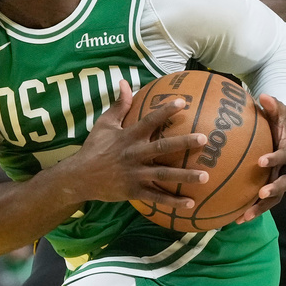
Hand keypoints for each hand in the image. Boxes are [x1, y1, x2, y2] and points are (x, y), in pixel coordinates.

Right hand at [63, 80, 208, 208]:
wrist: (80, 177)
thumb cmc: (95, 147)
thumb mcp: (105, 124)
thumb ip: (119, 105)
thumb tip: (125, 82)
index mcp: (129, 136)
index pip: (150, 120)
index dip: (165, 111)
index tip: (183, 102)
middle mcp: (134, 154)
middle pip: (162, 148)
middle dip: (184, 143)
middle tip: (204, 139)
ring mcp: (135, 174)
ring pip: (163, 175)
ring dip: (185, 176)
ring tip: (206, 176)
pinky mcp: (134, 191)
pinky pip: (156, 197)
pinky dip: (173, 201)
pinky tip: (191, 203)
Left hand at [237, 94, 285, 223]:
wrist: (284, 131)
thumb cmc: (278, 118)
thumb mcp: (278, 109)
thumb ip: (273, 104)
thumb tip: (264, 96)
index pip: (285, 155)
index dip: (275, 159)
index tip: (261, 161)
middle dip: (274, 190)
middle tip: (261, 194)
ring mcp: (280, 179)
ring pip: (275, 198)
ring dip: (261, 208)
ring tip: (243, 216)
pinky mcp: (271, 186)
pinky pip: (263, 201)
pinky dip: (251, 210)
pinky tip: (234, 219)